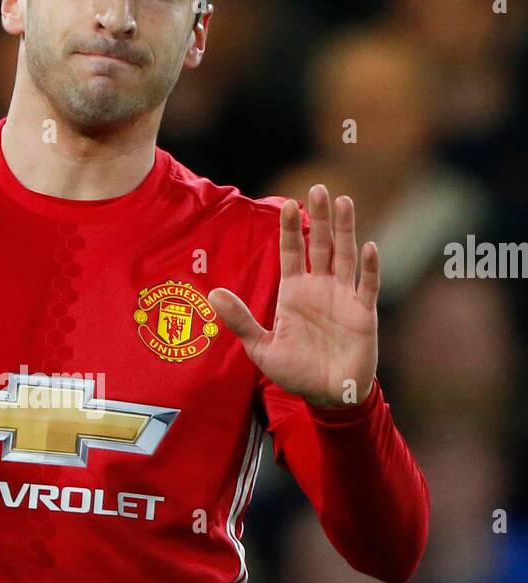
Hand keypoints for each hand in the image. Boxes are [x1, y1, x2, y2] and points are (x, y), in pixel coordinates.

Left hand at [208, 185, 379, 407]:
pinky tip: (369, 247)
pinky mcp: (364, 312)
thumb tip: (212, 294)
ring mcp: (344, 297)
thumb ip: (240, 319)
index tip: (287, 203)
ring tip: (343, 201)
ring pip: (345, 255)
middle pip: (320, 245)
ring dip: (345, 230)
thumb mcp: (261, 347)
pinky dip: (370, 267)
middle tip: (318, 188)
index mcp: (294, 292)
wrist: (326, 394)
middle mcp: (320, 288)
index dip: (289, 229)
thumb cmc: (294, 371)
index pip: (290, 252)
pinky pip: (368, 285)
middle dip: (319, 217)